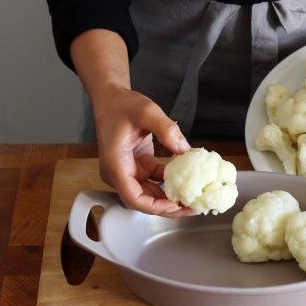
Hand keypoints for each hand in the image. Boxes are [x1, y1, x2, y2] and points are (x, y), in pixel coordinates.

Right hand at [91, 85, 192, 216]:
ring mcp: (127, 171)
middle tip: (193, 206)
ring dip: (170, 197)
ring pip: (150, 194)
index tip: (177, 205)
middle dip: (169, 207)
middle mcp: (119, 173)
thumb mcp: (146, 112)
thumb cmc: (121, 104)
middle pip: (144, 201)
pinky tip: (186, 181)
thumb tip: (185, 149)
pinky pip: (154, 181)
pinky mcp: (137, 166)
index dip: (156, 206)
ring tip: (193, 198)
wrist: (111, 98)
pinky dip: (169, 183)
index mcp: (115, 165)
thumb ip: (166, 129)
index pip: (133, 198)